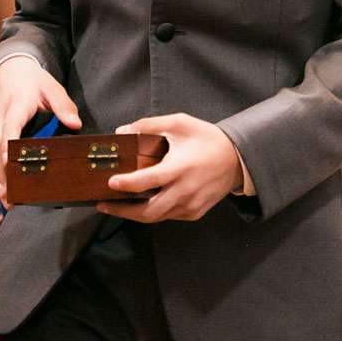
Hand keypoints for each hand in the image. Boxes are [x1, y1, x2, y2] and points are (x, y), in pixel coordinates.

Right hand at [0, 58, 81, 206]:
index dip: (5, 147)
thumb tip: (75, 123)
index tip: (7, 164)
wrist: (8, 69)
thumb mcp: (52, 87)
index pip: (8, 129)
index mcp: (15, 108)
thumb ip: (64, 105)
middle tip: (8, 196)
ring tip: (3, 199)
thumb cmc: (33, 81)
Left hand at [96, 114, 244, 222]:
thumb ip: (150, 125)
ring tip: (116, 206)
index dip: (127, 183)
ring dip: (133, 214)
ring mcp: (191, 205)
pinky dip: (152, 212)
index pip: (148, 181)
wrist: (238, 159)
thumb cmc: (208, 140)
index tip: (110, 182)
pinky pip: (168, 216)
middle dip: (122, 211)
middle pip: (148, 211)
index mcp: (181, 168)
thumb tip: (122, 132)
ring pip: (156, 217)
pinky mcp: (194, 212)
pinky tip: (141, 204)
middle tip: (103, 204)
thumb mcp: (180, 123)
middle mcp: (186, 190)